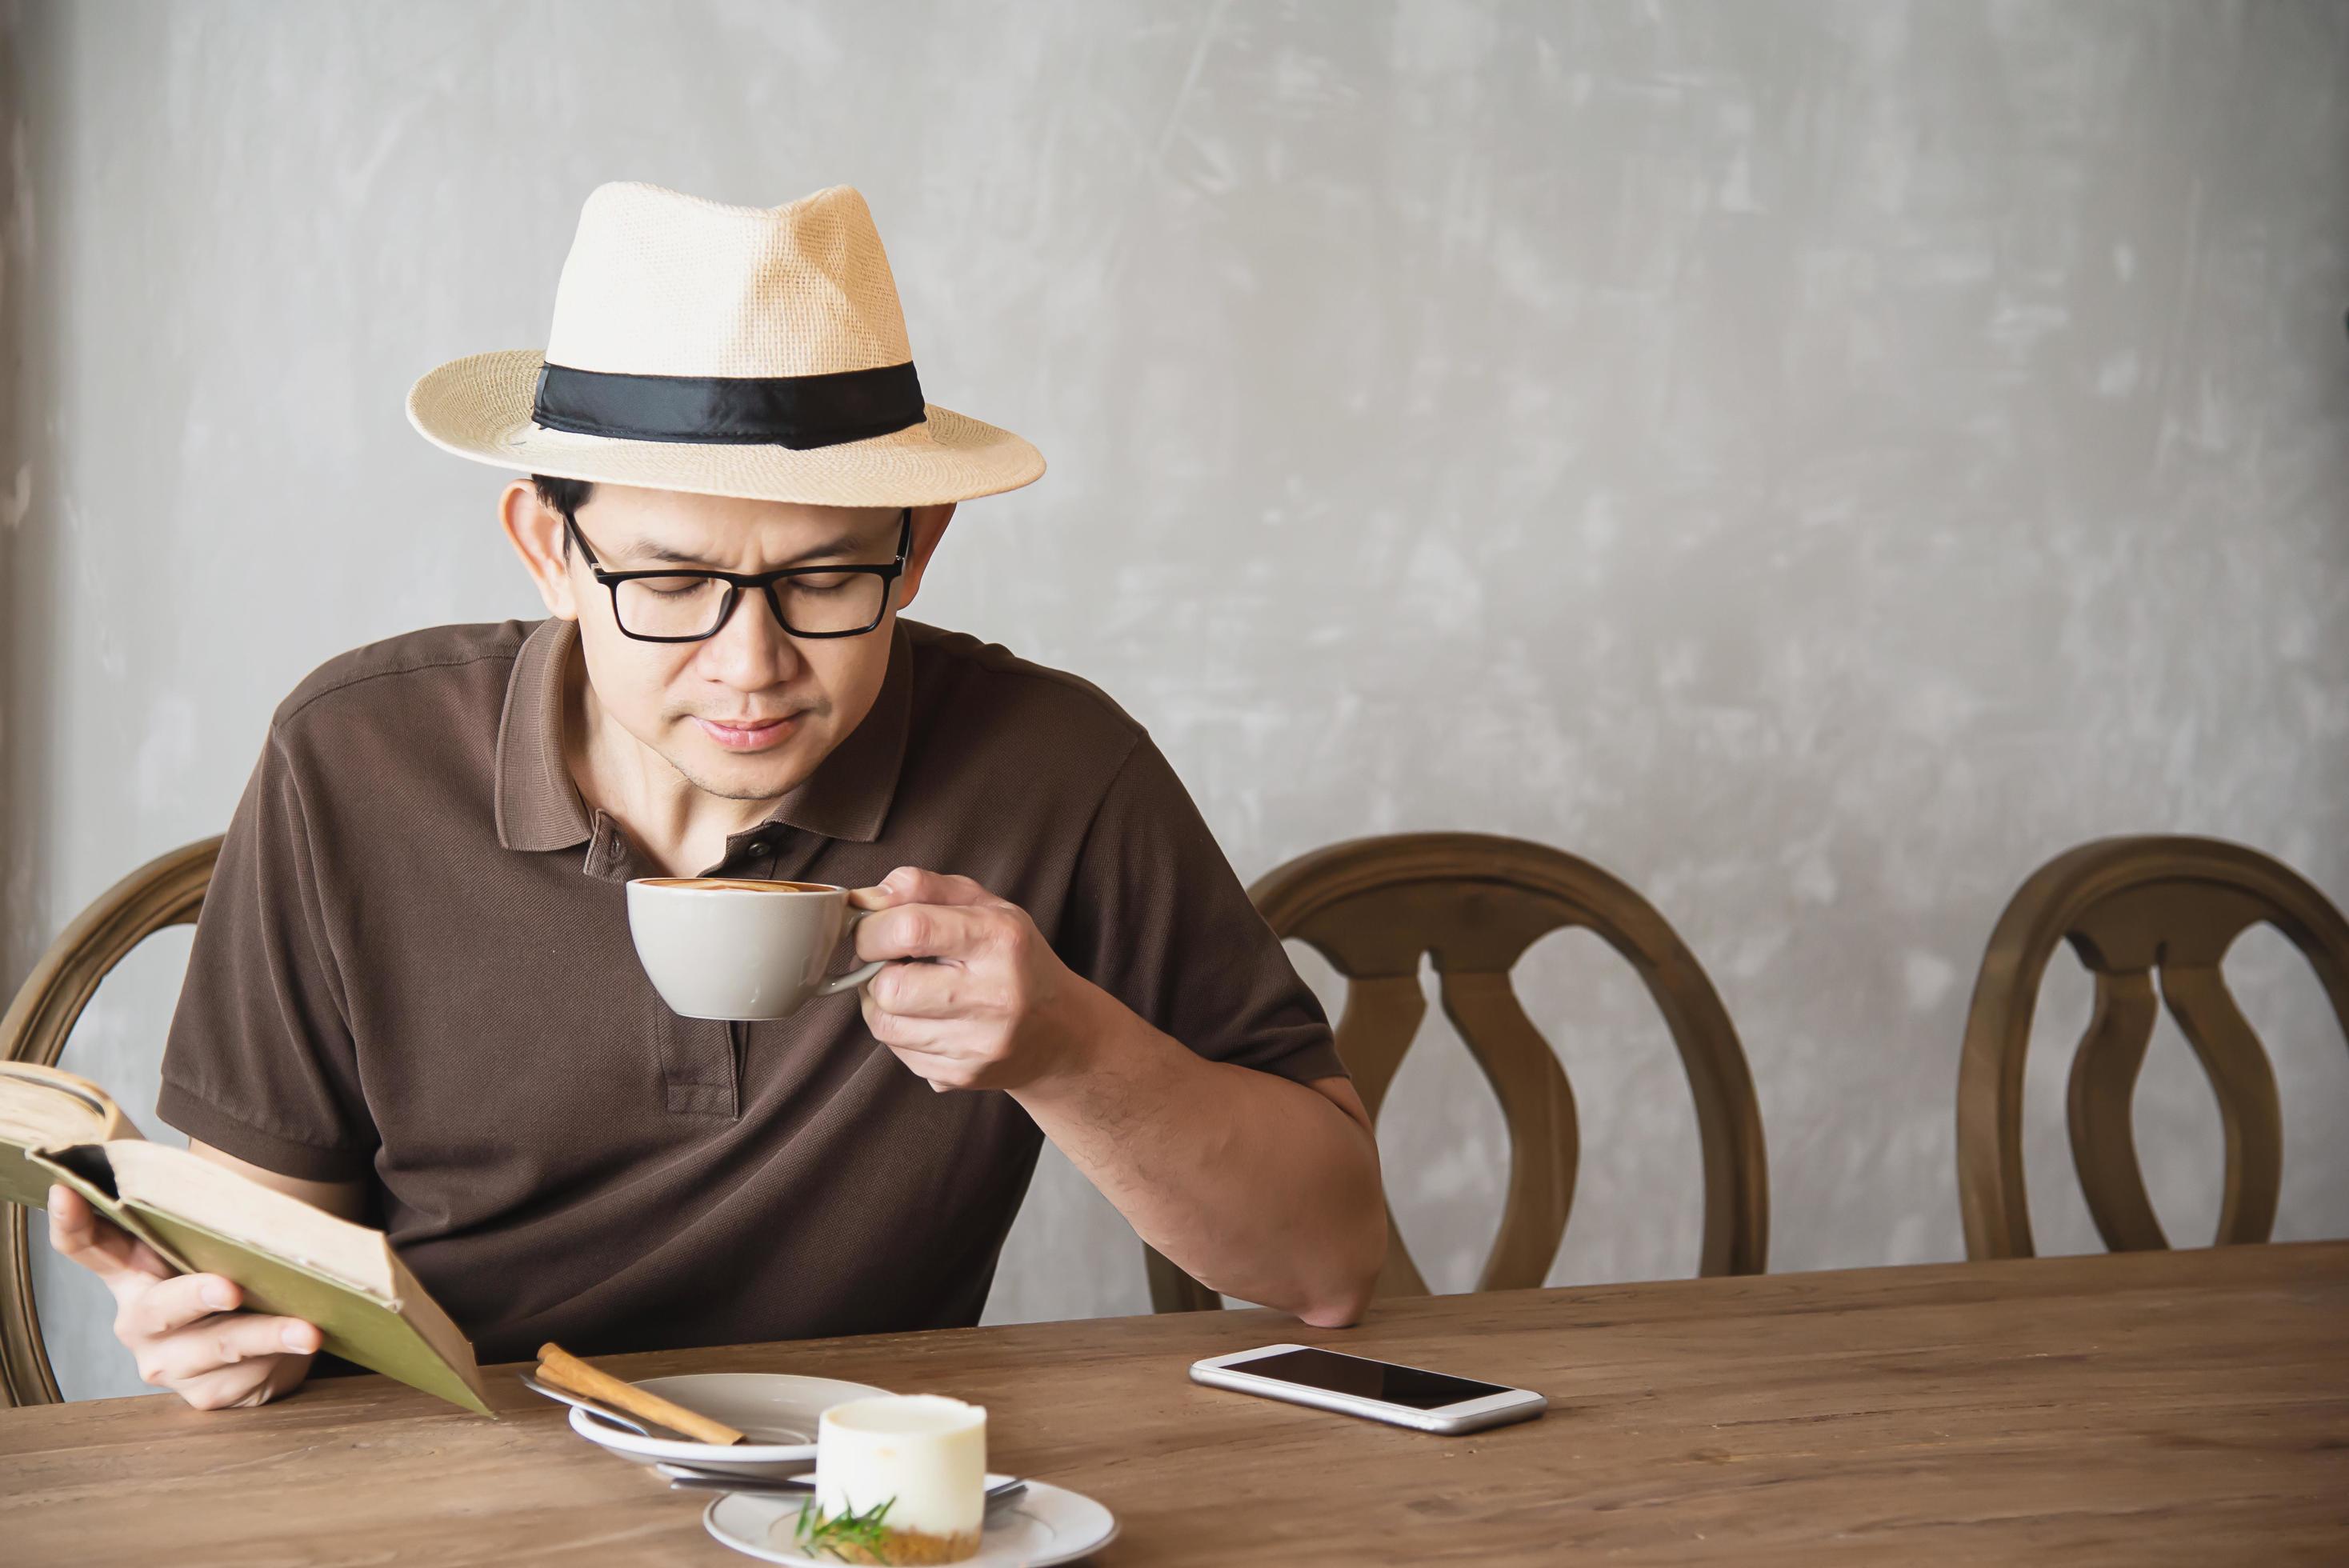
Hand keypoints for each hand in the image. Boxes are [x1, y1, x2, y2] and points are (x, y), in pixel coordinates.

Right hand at [46, 1184, 320, 1409]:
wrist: (270, 1341)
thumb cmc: (237, 1277)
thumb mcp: (217, 1248)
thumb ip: (213, 1224)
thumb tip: (250, 1194)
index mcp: (133, 1273)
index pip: (89, 1245)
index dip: (73, 1221)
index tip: (67, 1190)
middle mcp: (139, 1322)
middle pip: (161, 1307)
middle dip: (196, 1295)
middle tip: (231, 1288)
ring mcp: (167, 1363)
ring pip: (217, 1347)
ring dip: (266, 1336)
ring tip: (306, 1331)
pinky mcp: (204, 1396)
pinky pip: (244, 1378)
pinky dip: (280, 1360)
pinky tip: (303, 1348)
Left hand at [851, 867, 1105, 1092]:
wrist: (1060, 1031)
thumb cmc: (1016, 958)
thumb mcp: (985, 906)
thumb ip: (925, 887)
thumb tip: (866, 897)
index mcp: (1001, 940)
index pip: (911, 929)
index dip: (872, 929)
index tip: (870, 929)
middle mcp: (995, 995)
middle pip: (890, 987)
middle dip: (873, 970)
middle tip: (888, 960)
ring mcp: (978, 1043)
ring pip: (884, 1024)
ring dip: (880, 1002)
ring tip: (907, 987)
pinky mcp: (962, 1074)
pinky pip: (896, 1052)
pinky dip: (898, 1030)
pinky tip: (925, 1017)